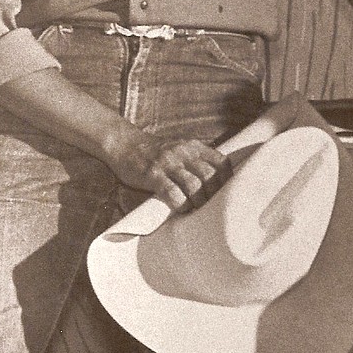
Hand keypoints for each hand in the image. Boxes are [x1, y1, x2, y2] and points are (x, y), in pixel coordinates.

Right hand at [105, 125, 229, 210]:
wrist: (125, 144)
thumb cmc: (156, 152)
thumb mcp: (182, 148)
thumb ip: (199, 159)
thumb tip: (219, 181)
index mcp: (194, 147)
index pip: (221, 163)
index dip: (227, 181)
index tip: (225, 193)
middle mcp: (184, 153)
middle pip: (210, 176)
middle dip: (214, 194)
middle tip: (211, 206)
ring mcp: (168, 163)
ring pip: (194, 185)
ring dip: (198, 201)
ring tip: (196, 208)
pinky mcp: (152, 175)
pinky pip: (172, 192)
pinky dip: (180, 204)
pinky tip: (182, 208)